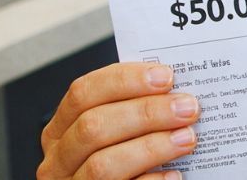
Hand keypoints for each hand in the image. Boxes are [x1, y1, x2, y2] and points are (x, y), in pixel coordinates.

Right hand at [38, 62, 199, 179]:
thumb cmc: (119, 156)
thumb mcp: (113, 129)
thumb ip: (132, 108)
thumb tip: (174, 90)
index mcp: (62, 128)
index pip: (83, 93)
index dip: (125, 80)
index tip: (165, 76)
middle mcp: (59, 158)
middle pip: (93, 126)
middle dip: (146, 112)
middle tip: (187, 108)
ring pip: (103, 164)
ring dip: (151, 147)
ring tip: (187, 138)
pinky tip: (174, 173)